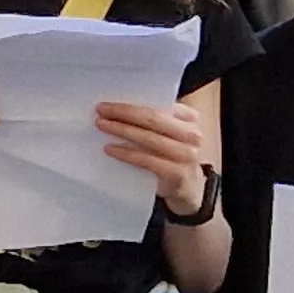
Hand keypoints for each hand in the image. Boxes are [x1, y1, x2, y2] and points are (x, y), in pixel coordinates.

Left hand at [96, 98, 210, 206]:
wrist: (189, 188)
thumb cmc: (173, 156)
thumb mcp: (170, 135)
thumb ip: (154, 121)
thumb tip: (117, 109)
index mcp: (190, 118)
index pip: (159, 105)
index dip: (131, 104)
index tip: (107, 104)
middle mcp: (192, 134)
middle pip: (153, 118)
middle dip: (124, 113)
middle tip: (101, 111)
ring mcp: (187, 154)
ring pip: (149, 138)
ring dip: (122, 130)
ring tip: (102, 126)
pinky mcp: (178, 173)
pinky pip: (147, 160)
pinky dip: (126, 154)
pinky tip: (110, 149)